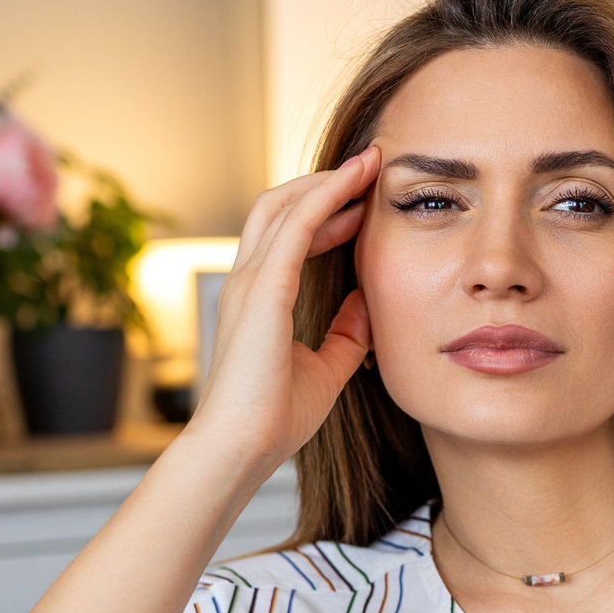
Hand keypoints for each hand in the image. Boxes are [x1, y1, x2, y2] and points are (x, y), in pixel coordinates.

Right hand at [179, 147, 380, 468]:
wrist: (242, 448)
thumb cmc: (274, 419)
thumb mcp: (326, 369)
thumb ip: (346, 334)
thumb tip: (368, 302)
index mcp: (259, 299)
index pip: (287, 235)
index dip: (326, 212)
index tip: (365, 203)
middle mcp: (247, 281)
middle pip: (280, 206)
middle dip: (325, 183)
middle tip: (371, 169)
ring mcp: (249, 281)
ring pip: (283, 204)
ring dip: (327, 180)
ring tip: (369, 165)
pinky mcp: (262, 289)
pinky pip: (295, 225)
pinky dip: (325, 196)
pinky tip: (354, 182)